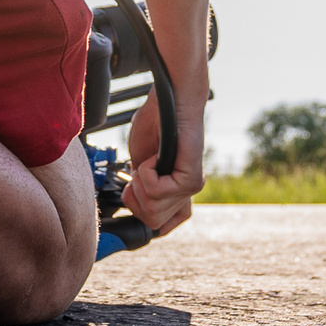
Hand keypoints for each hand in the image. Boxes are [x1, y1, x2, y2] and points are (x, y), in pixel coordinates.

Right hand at [120, 80, 206, 235]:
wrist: (169, 100)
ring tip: (148, 162)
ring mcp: (191, 187)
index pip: (168, 225)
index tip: (138, 203)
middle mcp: (187, 192)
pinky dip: (145, 172)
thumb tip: (134, 203)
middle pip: (153, 221)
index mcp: (177, 190)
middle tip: (137, 176)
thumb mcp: (140, 164)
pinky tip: (154, 157)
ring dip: (140, 183)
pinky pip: (157, 191)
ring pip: (153, 208)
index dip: (149, 220)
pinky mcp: (191, 178)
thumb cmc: (154, 124)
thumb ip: (140, 187)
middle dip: (135, 200)